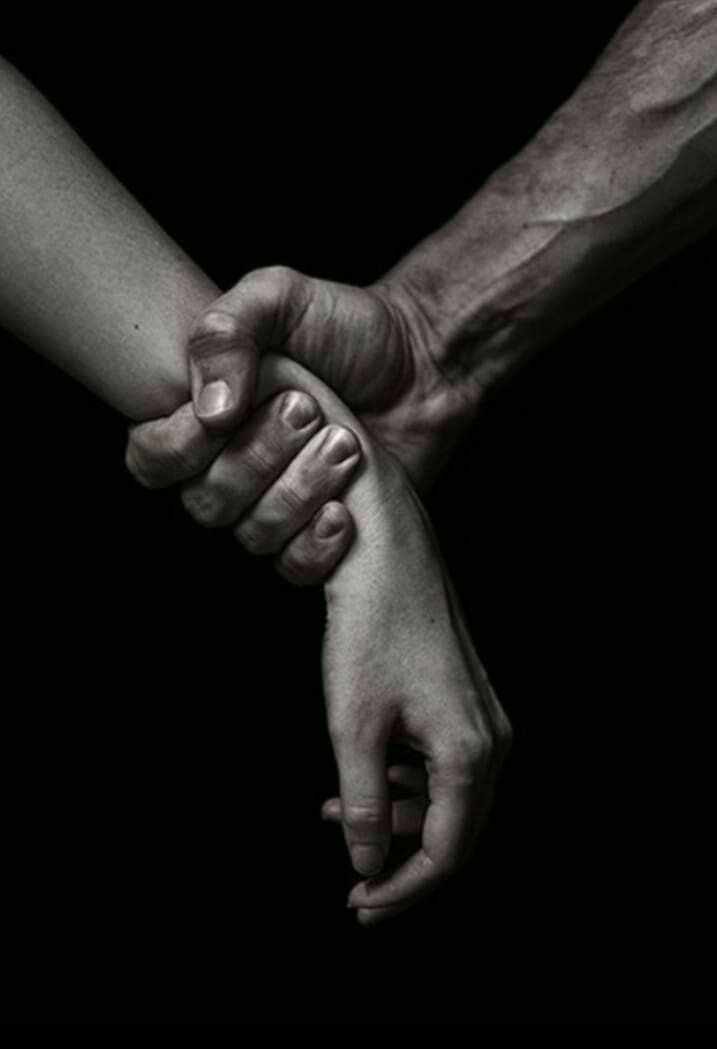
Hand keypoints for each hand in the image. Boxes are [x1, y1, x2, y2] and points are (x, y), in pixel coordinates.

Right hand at [125, 265, 477, 583]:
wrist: (423, 363)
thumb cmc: (347, 326)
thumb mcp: (279, 297)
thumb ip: (226, 333)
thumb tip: (207, 409)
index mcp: (203, 418)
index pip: (151, 460)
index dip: (179, 449)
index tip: (229, 412)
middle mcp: (229, 470)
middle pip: (206, 502)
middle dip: (259, 456)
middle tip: (308, 409)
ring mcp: (273, 508)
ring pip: (254, 534)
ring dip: (300, 488)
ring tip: (345, 442)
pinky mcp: (316, 538)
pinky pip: (294, 566)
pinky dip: (317, 542)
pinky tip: (345, 508)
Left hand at [238, 354, 511, 923]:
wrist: (386, 551)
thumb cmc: (369, 630)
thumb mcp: (353, 728)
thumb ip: (362, 806)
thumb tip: (366, 863)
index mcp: (471, 753)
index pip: (446, 852)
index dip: (402, 888)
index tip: (359, 905)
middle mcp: (492, 739)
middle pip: (453, 829)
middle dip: (397, 855)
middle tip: (349, 873)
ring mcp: (485, 716)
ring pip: (445, 796)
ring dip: (393, 814)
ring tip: (334, 810)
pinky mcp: (467, 698)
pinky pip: (443, 763)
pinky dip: (402, 780)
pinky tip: (362, 774)